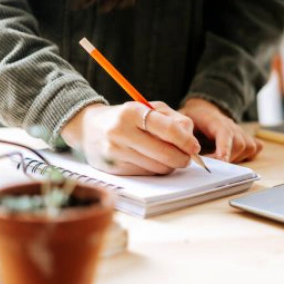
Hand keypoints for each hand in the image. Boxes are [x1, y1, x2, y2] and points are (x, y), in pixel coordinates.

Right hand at [60, 102, 200, 175]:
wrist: (89, 128)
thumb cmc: (127, 117)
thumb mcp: (150, 108)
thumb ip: (174, 120)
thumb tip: (191, 141)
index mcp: (132, 112)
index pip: (168, 129)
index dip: (186, 141)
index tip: (195, 147)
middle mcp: (121, 132)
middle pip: (165, 154)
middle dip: (183, 158)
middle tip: (188, 157)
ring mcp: (115, 153)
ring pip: (157, 168)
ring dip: (170, 165)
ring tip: (169, 156)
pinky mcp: (113, 169)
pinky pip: (146, 174)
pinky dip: (155, 170)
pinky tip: (152, 161)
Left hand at [180, 98, 262, 162]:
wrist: (203, 111)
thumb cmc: (193, 118)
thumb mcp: (183, 122)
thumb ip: (185, 134)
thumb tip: (188, 150)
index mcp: (216, 120)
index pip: (225, 132)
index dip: (225, 147)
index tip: (221, 161)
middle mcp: (232, 126)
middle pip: (239, 143)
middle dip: (227, 158)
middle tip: (209, 165)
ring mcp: (240, 132)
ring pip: (248, 148)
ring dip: (235, 159)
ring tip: (218, 162)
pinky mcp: (245, 139)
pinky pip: (254, 148)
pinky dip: (246, 156)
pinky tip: (233, 158)